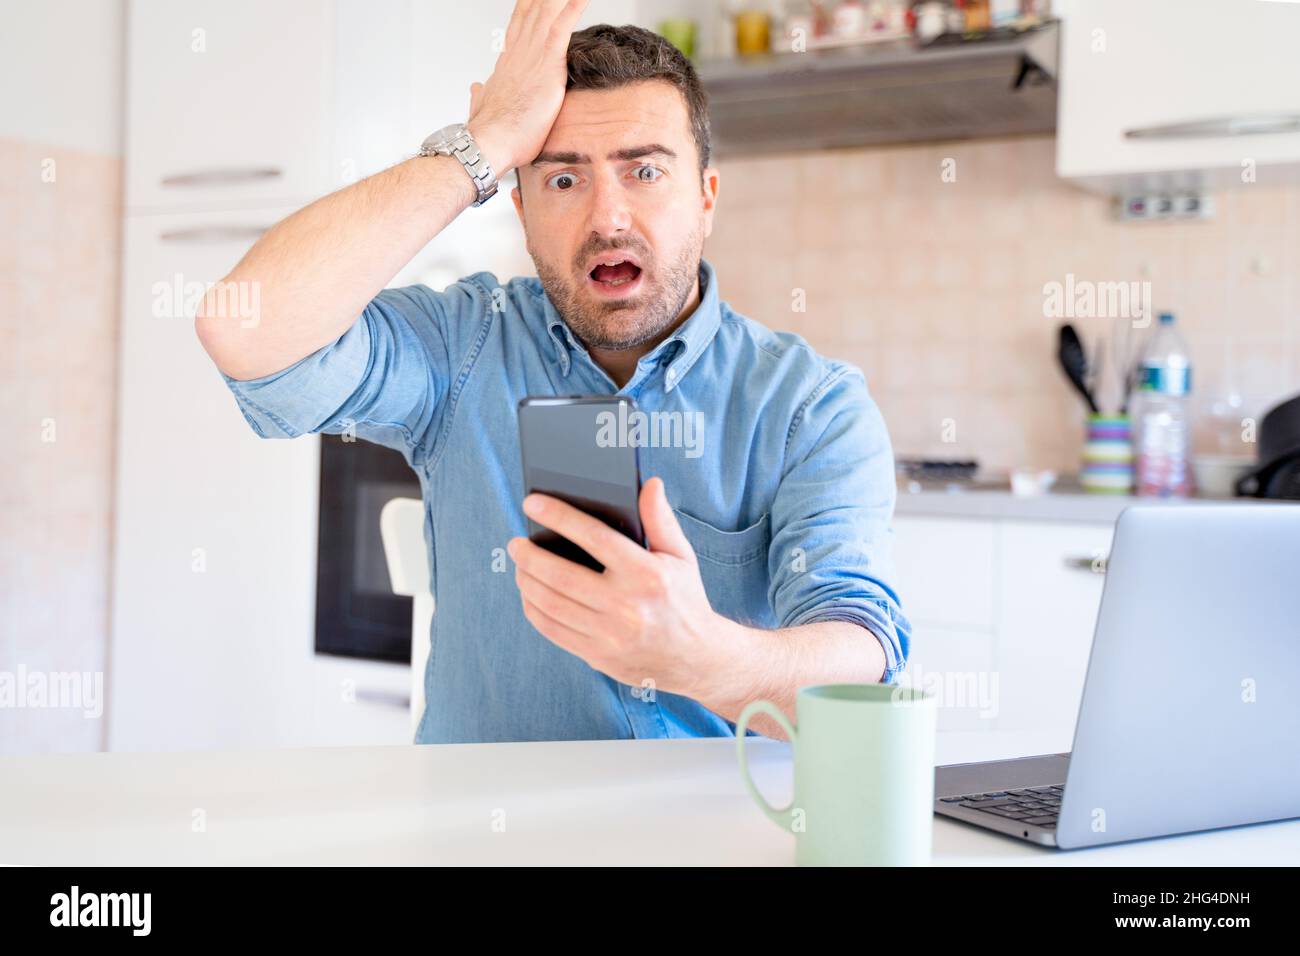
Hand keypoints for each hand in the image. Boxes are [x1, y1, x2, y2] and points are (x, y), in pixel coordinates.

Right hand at [465, 0, 588, 175]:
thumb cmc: (491, 134)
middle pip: (532, 11)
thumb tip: (476, 89)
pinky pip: (562, 27)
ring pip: (546, 12)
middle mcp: (518, 52)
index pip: (518, 27)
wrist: (490, 143)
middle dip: (542, 0)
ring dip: (557, 0)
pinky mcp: (547, 64)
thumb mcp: (483, 109)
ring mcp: (532, 55)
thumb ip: (481, 96)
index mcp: (507, 63)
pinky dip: (573, 8)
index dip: (527, 9)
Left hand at [506, 477, 724, 699]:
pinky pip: (552, 630)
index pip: (595, 537)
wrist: (696, 658)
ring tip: (519, 565)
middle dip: (529, 556)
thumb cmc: (684, 598)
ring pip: (550, 604)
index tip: (533, 502)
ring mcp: (610, 635)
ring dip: (526, 581)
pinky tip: (529, 593)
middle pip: (561, 576)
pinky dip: (534, 609)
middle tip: (516, 543)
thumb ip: (660, 519)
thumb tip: (649, 484)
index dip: (559, 516)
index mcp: (647, 575)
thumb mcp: (681, 556)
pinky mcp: (597, 656)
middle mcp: (627, 606)